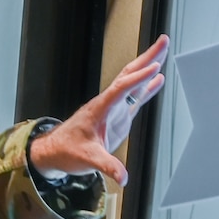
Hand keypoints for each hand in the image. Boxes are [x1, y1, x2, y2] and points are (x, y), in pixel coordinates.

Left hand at [28, 35, 167, 186]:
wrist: (55, 152)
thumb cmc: (66, 151)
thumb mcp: (87, 160)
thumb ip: (106, 166)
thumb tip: (122, 177)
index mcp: (100, 109)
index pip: (121, 88)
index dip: (138, 79)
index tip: (155, 67)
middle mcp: (108, 103)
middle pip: (129, 74)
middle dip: (147, 57)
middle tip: (163, 40)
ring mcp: (113, 108)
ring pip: (132, 81)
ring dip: (148, 65)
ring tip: (163, 49)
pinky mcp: (117, 116)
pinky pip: (135, 97)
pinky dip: (147, 86)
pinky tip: (159, 78)